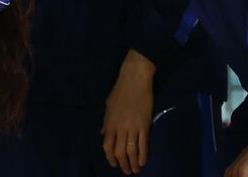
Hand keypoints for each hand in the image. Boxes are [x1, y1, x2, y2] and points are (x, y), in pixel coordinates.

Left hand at [100, 52, 154, 173]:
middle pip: (119, 151)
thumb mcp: (108, 105)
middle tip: (126, 171)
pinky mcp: (144, 125)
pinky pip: (143, 144)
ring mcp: (132, 127)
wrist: (134, 80)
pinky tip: (143, 162)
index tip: (114, 164)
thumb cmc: (120, 90)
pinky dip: (143, 155)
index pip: (107, 145)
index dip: (110, 157)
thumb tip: (103, 133)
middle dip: (122, 164)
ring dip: (133, 163)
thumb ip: (106, 121)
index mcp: (110, 123)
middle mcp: (120, 127)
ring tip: (135, 170)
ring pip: (131, 151)